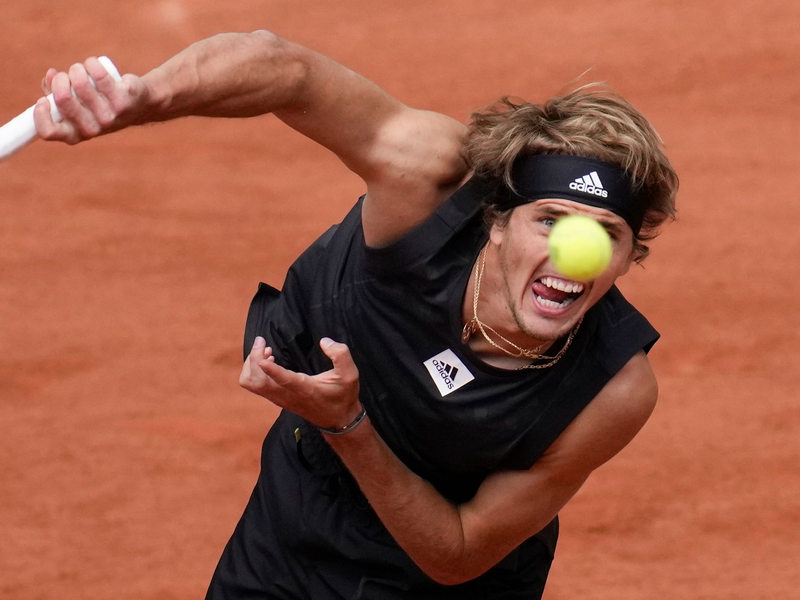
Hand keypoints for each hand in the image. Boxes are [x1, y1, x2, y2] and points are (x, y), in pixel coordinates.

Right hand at [34, 57, 149, 143]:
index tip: (42, 99)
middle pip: (63, 99)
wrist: (139, 104)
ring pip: (81, 84)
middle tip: (67, 76)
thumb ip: (55, 92)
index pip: (50, 132)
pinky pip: (100, 76)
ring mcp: (110, 116)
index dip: (40, 114)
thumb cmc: (99, 103)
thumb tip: (51, 76)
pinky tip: (95, 64)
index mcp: (77, 133)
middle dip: (60, 80)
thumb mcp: (76, 103)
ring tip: (82, 69)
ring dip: (77, 69)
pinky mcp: (124, 100)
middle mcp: (94, 129)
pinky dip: (93, 64)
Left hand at [239, 336, 362, 429]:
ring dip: (252, 365)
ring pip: (251, 384)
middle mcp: (286, 395)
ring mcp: (279, 398)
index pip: (283, 380)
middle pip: (256, 381)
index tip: (264, 357)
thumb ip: (341, 354)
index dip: (271, 370)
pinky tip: (268, 359)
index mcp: (304, 389)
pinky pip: (255, 385)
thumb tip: (324, 341)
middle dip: (254, 359)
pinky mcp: (276, 398)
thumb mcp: (350, 374)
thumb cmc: (343, 396)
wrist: (338, 420)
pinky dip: (255, 370)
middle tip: (262, 342)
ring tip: (264, 350)